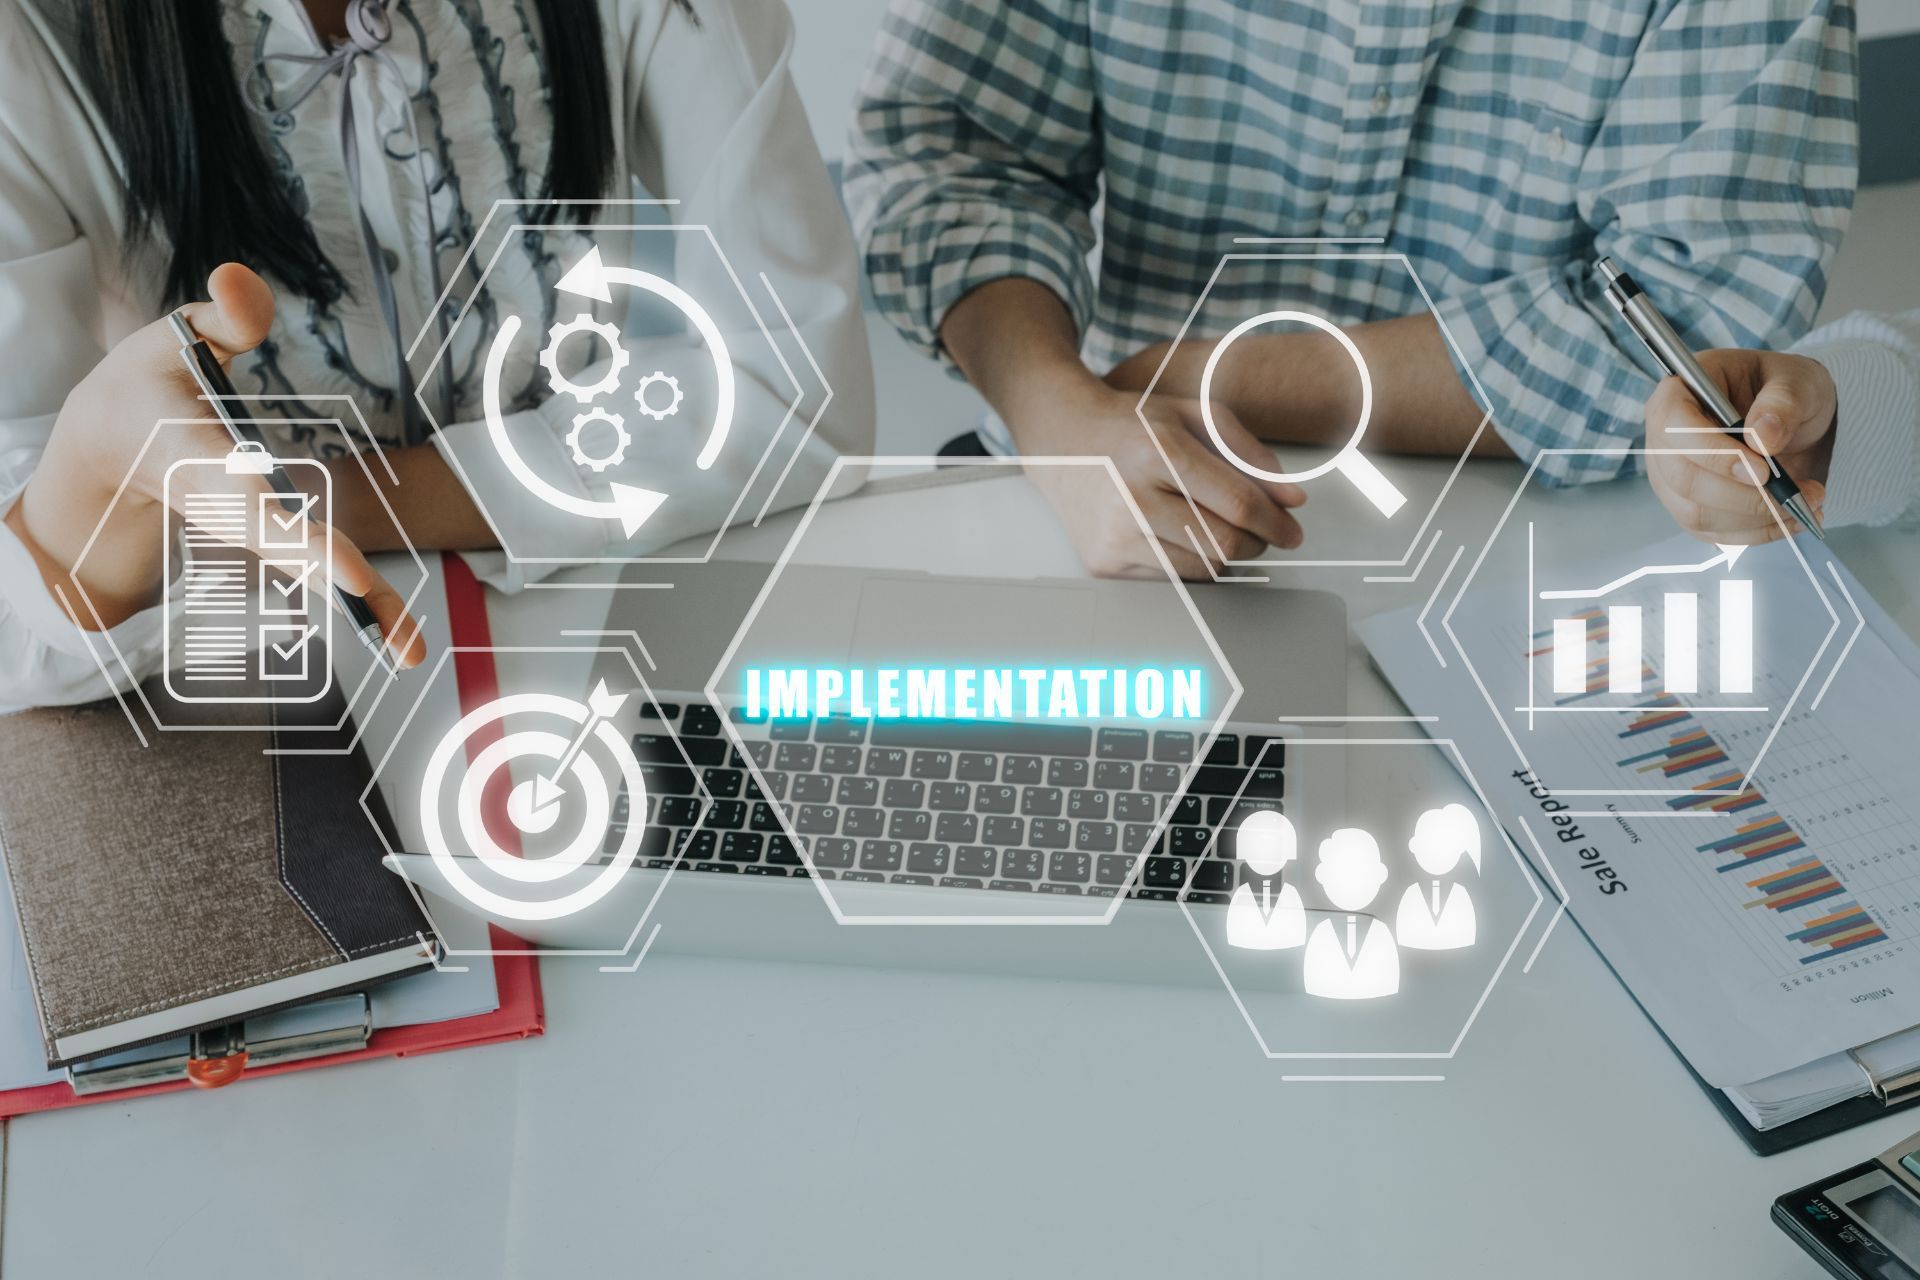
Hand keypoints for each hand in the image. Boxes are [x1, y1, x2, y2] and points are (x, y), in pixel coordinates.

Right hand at [11, 264, 425, 666]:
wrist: (110, 451)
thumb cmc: (147, 385)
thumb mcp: (169, 338)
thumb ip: (217, 316)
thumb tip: (245, 279)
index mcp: (196, 458)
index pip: (242, 490)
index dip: (284, 524)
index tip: (332, 562)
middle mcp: (226, 504)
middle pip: (282, 544)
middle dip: (330, 576)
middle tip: (385, 624)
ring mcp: (249, 530)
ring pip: (308, 570)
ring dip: (362, 608)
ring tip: (411, 650)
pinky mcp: (271, 539)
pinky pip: (319, 569)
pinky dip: (361, 602)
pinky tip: (401, 637)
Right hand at [1015, 384, 1305, 578]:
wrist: (1060, 439)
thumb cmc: (1132, 425)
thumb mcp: (1193, 416)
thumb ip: (1247, 454)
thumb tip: (1291, 500)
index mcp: (1158, 452)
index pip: (1237, 503)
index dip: (1276, 522)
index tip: (1292, 529)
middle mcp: (1132, 498)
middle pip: (1223, 544)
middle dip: (1258, 543)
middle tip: (1266, 534)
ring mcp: (1114, 536)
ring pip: (1201, 570)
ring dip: (1229, 558)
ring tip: (1230, 535)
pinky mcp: (1103, 563)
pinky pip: (1170, 580)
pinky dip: (1193, 566)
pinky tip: (1189, 541)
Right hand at [1643, 349, 1835, 543]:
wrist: (1791, 419)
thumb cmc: (1783, 391)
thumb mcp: (1796, 381)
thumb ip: (1783, 402)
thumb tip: (1763, 435)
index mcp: (1678, 394)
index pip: (1675, 427)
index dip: (1713, 452)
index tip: (1762, 469)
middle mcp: (1664, 438)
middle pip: (1683, 478)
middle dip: (1741, 496)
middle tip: (1792, 495)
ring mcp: (1671, 477)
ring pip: (1696, 513)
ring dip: (1753, 518)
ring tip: (1804, 505)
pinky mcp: (1689, 506)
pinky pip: (1712, 532)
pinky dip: (1754, 533)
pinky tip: (1788, 520)